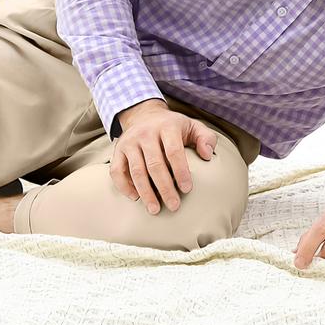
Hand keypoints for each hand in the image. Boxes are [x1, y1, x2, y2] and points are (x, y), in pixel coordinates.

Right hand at [112, 99, 217, 213]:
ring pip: (136, 171)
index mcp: (167, 126)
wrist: (144, 115)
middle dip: (165, 188)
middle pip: (155, 164)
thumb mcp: (193, 126)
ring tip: (155, 209)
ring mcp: (129, 142)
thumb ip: (206, 138)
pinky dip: (124, 186)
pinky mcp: (117, 151)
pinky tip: (136, 198)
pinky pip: (117, 171)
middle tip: (174, 205)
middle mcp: (146, 133)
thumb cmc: (173, 126)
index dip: (181, 171)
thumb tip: (207, 155)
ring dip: (146, 192)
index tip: (187, 189)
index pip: (174, 151)